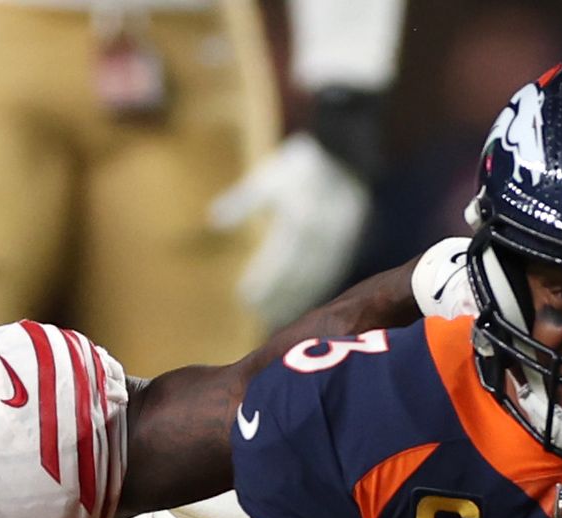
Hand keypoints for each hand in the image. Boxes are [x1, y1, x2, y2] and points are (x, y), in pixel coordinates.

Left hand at [209, 133, 369, 329]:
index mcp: (300, 216)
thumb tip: (213, 221)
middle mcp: (322, 233)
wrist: (346, 156)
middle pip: (297, 275)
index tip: (243, 297)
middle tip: (256, 313)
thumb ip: (242, 202)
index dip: (262, 281)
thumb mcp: (268, 178)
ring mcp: (339, 242)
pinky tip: (296, 305)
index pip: (278, 258)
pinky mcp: (348, 247)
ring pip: (315, 280)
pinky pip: (329, 276)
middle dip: (276, 297)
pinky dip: (312, 293)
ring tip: (273, 316)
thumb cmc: (298, 168)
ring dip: (294, 301)